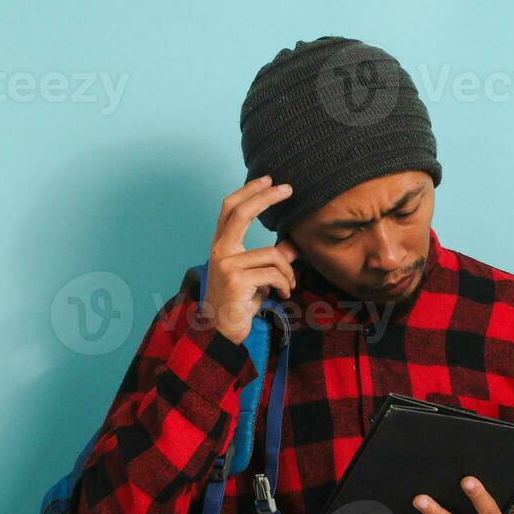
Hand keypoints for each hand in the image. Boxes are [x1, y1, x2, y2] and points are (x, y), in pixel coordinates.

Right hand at [202, 176, 299, 345]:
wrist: (223, 334)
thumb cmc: (240, 304)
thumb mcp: (259, 278)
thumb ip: (273, 260)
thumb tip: (294, 245)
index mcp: (222, 247)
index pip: (231, 209)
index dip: (249, 191)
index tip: (269, 179)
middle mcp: (220, 251)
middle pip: (241, 211)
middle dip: (266, 197)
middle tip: (288, 189)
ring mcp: (226, 264)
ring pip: (273, 254)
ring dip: (288, 273)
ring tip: (289, 287)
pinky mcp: (236, 280)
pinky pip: (274, 273)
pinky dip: (285, 285)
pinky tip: (282, 296)